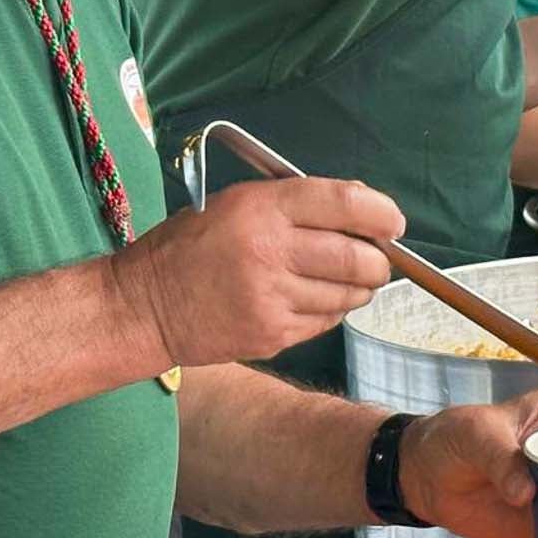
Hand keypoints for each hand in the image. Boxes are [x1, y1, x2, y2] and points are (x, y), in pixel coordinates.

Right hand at [115, 179, 402, 368]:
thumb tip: (361, 211)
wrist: (145, 306)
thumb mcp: (236, 204)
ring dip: (359, 287)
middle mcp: (270, 251)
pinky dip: (332, 309)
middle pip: (358, 256)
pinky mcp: (272, 334)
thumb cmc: (190, 247)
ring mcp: (272, 297)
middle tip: (377, 258)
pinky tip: (314, 299)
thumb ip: (295, 204)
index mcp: (261, 208)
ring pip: (348, 294)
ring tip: (346, 279)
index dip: (381, 213)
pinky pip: (326, 321)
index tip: (393, 222)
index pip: (345, 203)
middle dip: (379, 259)